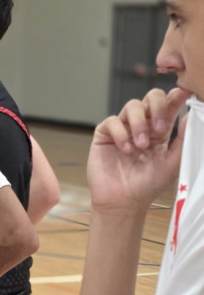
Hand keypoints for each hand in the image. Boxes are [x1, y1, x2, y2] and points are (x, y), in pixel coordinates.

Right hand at [88, 87, 189, 212]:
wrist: (122, 201)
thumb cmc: (147, 185)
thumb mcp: (172, 164)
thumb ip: (183, 140)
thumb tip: (190, 116)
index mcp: (161, 130)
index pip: (170, 106)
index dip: (177, 96)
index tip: (185, 93)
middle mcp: (142, 125)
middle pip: (151, 98)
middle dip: (158, 107)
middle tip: (161, 128)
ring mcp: (123, 128)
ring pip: (132, 106)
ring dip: (139, 123)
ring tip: (140, 146)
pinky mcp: (104, 134)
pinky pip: (112, 121)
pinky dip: (120, 133)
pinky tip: (125, 149)